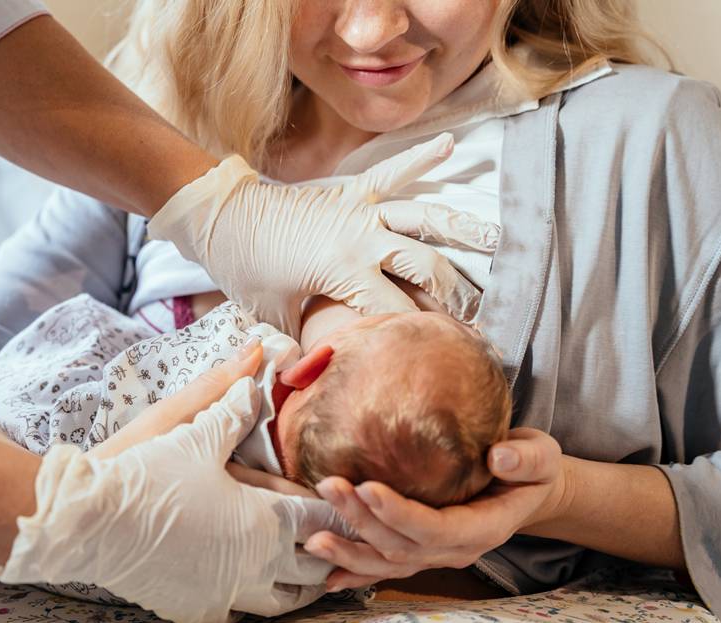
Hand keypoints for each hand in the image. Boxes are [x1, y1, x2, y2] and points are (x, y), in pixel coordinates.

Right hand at [0, 347, 349, 622]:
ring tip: (300, 569)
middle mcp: (255, 564)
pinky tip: (245, 588)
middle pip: (314, 567)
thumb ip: (231, 397)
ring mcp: (226, 593)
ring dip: (296, 584)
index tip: (353, 500)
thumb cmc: (144, 469)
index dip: (341, 508)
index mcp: (264, 519)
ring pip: (282, 601)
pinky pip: (236, 616)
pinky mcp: (195, 610)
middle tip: (337, 536)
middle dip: (329, 550)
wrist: (86, 520)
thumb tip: (257, 355)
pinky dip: (248, 603)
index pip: (323, 518)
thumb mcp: (192, 428)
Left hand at [147, 133, 499, 336]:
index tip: (450, 356)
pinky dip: (422, 157)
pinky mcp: (352, 190)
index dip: (424, 337)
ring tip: (499, 240)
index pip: (399, 312)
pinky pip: (394, 171)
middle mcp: (364, 238)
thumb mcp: (274, 315)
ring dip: (463, 229)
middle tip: (480, 315)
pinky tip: (451, 144)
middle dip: (457, 294)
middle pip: (427, 268)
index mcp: (346, 272)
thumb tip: (322, 380)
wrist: (220, 215)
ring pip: (425, 218)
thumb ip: (305, 344)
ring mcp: (361, 209)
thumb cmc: (245, 269)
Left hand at [304, 428, 565, 590]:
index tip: (367, 486)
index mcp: (485, 527)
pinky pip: (385, 568)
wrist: (526, 490)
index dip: (400, 513)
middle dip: (362, 520)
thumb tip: (499, 458)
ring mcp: (436, 556)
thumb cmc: (529, 468)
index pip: (436, 528)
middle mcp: (456, 549)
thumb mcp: (542, 455)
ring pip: (388, 562)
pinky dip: (355, 572)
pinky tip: (327, 574)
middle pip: (402, 545)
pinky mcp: (420, 552)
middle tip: (329, 487)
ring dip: (350, 550)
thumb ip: (526, 458)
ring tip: (315, 536)